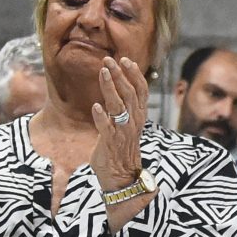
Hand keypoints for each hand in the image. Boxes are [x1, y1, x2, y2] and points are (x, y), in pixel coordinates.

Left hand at [88, 56, 148, 189]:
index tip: (125, 60)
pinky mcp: (111, 143)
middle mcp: (134, 122)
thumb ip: (124, 108)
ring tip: (103, 72)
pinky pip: (107, 128)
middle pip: (130, 94)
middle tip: (109, 60)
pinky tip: (95, 107)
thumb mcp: (127, 125)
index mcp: (139, 116)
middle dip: (120, 75)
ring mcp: (123, 132)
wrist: (122, 176)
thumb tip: (118, 89)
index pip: (141, 91)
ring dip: (110, 88)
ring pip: (119, 107)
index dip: (134, 74)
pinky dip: (101, 117)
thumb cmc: (121, 149)